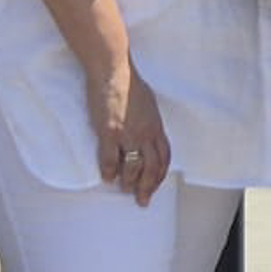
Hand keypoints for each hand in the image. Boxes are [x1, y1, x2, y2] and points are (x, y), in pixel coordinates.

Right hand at [90, 62, 172, 205]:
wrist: (113, 72)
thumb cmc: (130, 84)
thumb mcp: (148, 104)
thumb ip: (149, 121)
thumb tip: (148, 133)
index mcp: (156, 126)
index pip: (164, 157)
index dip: (160, 175)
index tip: (154, 185)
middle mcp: (145, 133)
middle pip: (152, 167)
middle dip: (147, 187)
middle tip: (142, 200)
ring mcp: (128, 134)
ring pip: (133, 167)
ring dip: (129, 182)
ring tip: (124, 189)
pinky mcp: (109, 133)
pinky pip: (109, 160)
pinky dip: (109, 171)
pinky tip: (107, 177)